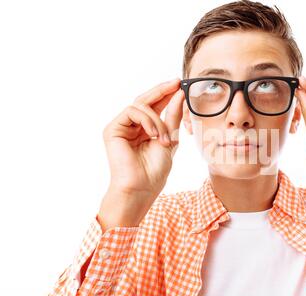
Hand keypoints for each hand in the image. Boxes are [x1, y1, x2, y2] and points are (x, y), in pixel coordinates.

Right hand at [99, 78, 184, 229]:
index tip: (179, 84)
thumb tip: (179, 94)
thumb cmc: (155, 170)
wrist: (142, 187)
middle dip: (162, 91)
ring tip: (163, 138)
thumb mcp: (170, 139)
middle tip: (175, 83)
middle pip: (145, 100)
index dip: (166, 94)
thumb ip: (173, 117)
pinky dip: (147, 120)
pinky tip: (153, 134)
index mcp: (145, 129)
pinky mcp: (112, 129)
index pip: (155, 106)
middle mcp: (131, 126)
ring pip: (140, 106)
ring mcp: (121, 127)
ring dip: (157, 119)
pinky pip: (132, 112)